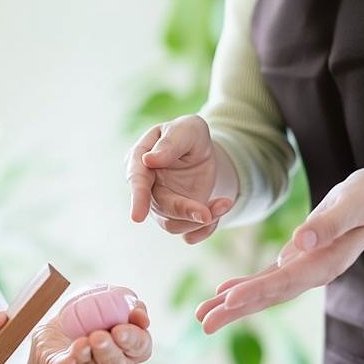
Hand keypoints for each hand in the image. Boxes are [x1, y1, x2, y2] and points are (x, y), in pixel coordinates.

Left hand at [29, 293, 153, 363]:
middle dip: (108, 351)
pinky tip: (68, 361)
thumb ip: (129, 303)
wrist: (58, 331)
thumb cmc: (92, 314)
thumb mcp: (109, 300)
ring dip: (85, 356)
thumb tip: (139, 312)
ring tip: (80, 342)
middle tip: (98, 337)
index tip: (119, 329)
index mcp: (131, 349)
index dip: (133, 339)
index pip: (140, 347)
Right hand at [126, 115, 234, 244]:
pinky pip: (188, 234)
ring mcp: (162, 205)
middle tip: (207, 215)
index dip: (138, 198)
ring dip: (201, 220)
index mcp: (141, 160)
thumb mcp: (188, 129)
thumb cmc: (189, 135)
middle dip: (184, 211)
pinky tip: (220, 209)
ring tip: (225, 202)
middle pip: (160, 207)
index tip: (137, 217)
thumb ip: (170, 143)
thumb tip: (149, 160)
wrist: (202, 150)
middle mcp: (147, 187)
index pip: (137, 180)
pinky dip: (205, 231)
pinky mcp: (178, 218)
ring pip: (174, 225)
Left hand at [194, 166, 363, 333]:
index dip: (256, 290)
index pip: (286, 280)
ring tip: (204, 316)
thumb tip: (299, 244)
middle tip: (204, 323)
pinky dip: (246, 287)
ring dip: (236, 305)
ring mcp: (307, 269)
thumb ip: (329, 223)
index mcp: (327, 262)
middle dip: (237, 309)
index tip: (228, 300)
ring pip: (266, 292)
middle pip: (271, 295)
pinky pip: (269, 279)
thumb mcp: (355, 202)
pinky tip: (224, 294)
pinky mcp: (301, 260)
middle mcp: (315, 273)